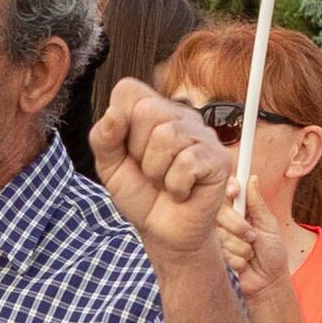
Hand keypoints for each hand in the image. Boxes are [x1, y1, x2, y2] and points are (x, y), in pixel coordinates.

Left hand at [90, 78, 231, 268]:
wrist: (164, 232)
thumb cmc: (141, 195)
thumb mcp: (110, 167)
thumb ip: (103, 139)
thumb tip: (113, 114)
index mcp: (153, 110)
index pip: (128, 90)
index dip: (119, 123)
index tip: (128, 150)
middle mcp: (180, 116)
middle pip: (147, 111)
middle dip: (138, 151)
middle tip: (149, 171)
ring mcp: (203, 135)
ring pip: (167, 137)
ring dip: (157, 172)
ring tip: (164, 182)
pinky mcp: (218, 159)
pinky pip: (186, 163)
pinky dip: (176, 186)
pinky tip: (182, 192)